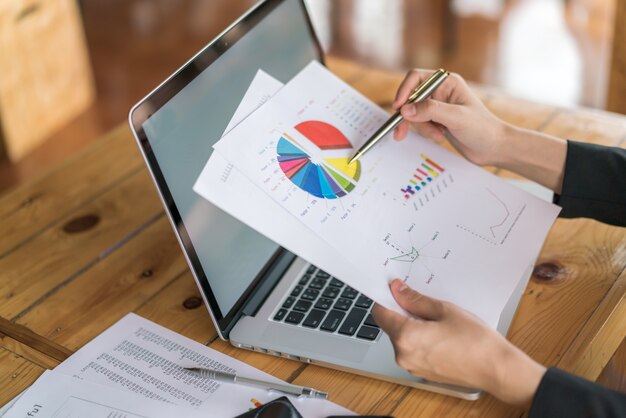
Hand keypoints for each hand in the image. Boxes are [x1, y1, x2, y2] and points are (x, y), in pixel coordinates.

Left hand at [372, 279, 545, 406]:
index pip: (380, 313)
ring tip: (436, 319)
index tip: (396, 290)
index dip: (386, 298)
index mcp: (405, 337)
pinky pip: (412, 350)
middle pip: (390, 325)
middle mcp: (403, 355)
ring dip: (411, 325)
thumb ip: (415, 300)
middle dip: (401, 311)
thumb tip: (396, 289)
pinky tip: (439, 333)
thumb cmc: (475, 339)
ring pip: (401, 338)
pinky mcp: (421, 372)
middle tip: (423, 302)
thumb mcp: (444, 310)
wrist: (496, 369)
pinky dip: (419, 339)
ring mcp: (411, 366)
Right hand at [392, 69, 506, 166]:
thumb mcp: (456, 118)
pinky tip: (438, 136)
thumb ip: (430, 111)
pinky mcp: (436, 120)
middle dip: (409, 115)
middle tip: (401, 132)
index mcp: (447, 82)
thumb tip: (405, 110)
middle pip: (411, 97)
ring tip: (438, 136)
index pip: (416, 78)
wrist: (493, 147)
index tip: (399, 107)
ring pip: (413, 113)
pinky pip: (419, 123)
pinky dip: (424, 132)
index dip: (404, 91)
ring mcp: (437, 106)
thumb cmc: (482, 128)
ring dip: (421, 127)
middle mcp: (440, 91)